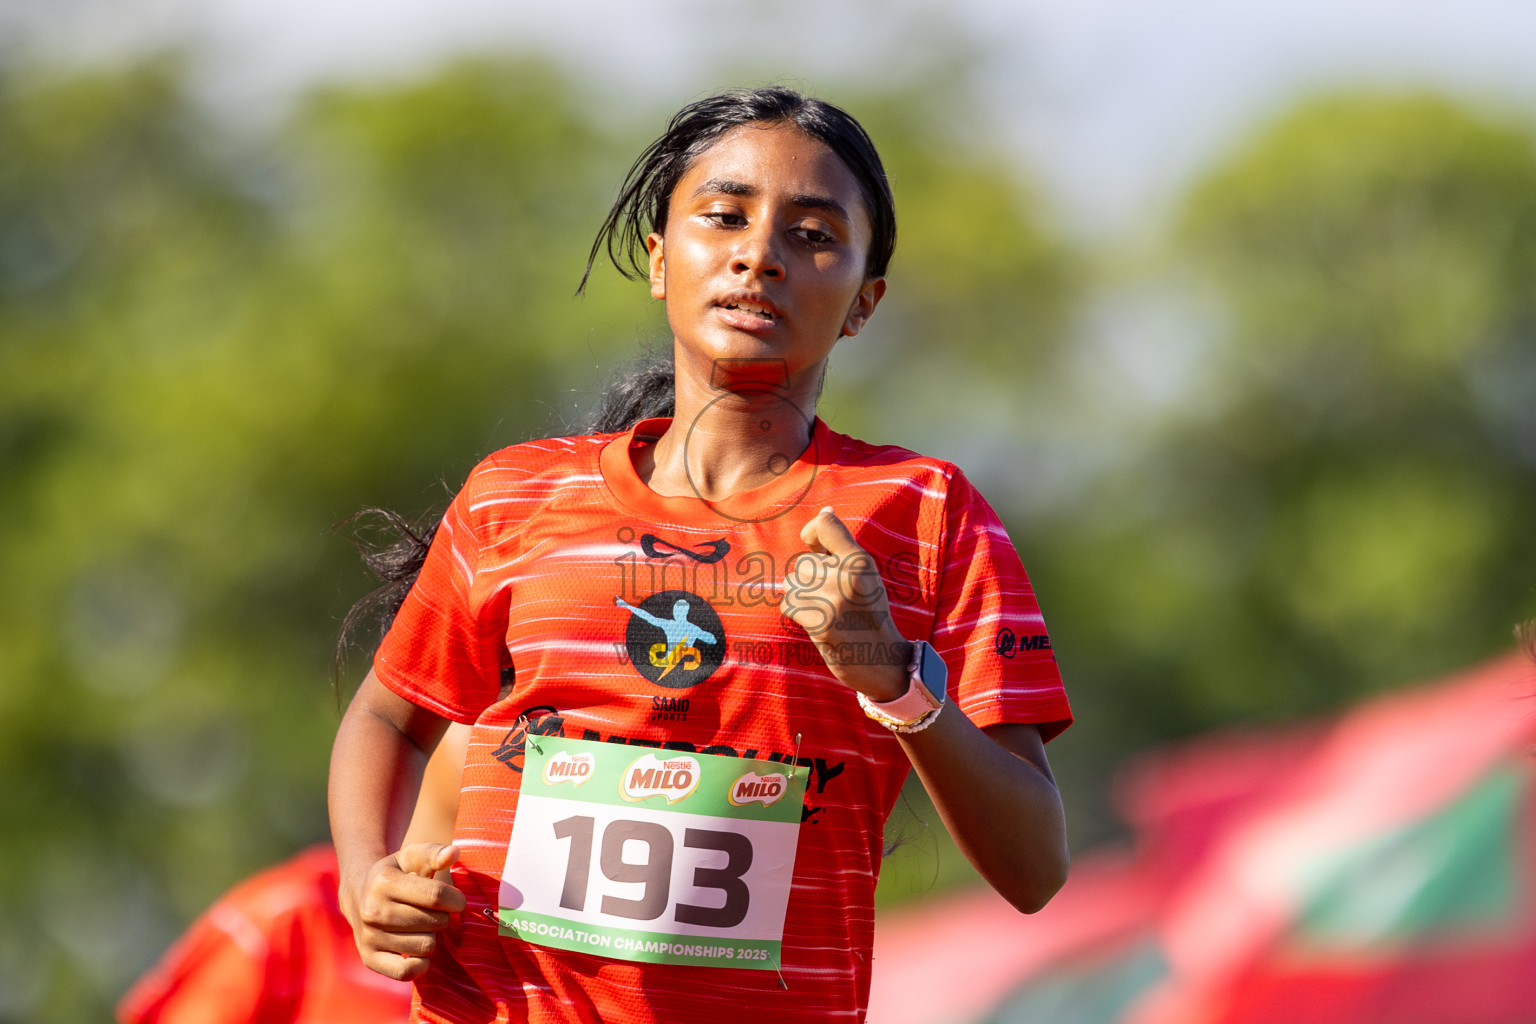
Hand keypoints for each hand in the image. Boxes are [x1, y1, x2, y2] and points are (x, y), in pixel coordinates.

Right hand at [343, 842, 465, 980]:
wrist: (359, 893)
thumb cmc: (396, 873)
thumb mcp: (412, 856)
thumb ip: (434, 853)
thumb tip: (454, 853)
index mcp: (384, 882)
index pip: (436, 896)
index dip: (456, 899)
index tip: (456, 900)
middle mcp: (372, 911)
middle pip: (435, 922)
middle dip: (443, 916)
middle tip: (433, 911)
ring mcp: (369, 937)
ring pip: (426, 946)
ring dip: (432, 936)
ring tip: (422, 925)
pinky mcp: (369, 959)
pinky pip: (406, 972)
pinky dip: (420, 963)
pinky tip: (420, 948)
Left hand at [783, 506, 910, 700]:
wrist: (885, 661)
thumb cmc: (869, 615)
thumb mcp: (865, 575)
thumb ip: (841, 547)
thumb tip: (824, 511)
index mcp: (861, 561)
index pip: (824, 525)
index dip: (811, 533)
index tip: (815, 547)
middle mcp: (848, 576)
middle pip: (802, 563)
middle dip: (808, 580)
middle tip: (832, 599)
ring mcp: (835, 600)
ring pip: (791, 585)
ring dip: (801, 600)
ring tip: (825, 612)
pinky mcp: (822, 623)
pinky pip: (788, 606)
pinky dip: (797, 615)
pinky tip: (817, 624)